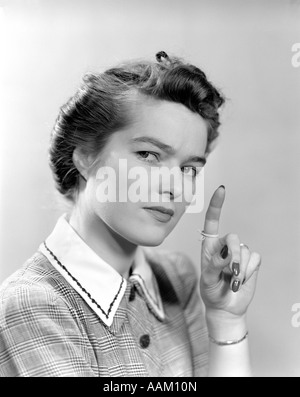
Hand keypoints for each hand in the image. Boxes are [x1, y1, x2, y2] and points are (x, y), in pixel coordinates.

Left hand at [200, 186, 261, 318]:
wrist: (226, 307)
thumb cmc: (211, 292)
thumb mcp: (207, 280)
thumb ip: (214, 266)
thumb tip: (227, 252)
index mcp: (209, 246)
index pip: (212, 221)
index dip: (217, 205)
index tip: (222, 189)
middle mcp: (224, 246)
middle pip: (233, 238)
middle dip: (234, 255)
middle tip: (233, 273)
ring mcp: (239, 253)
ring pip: (245, 251)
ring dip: (241, 270)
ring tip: (232, 281)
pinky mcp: (251, 261)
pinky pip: (255, 259)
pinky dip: (249, 273)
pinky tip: (241, 281)